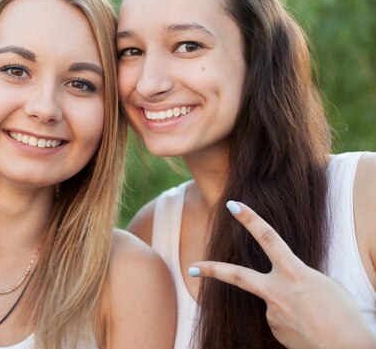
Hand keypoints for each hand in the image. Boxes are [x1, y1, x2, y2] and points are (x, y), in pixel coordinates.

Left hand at [190, 201, 375, 348]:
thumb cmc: (344, 315)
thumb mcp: (325, 285)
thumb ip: (297, 277)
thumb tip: (282, 285)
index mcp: (295, 273)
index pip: (269, 238)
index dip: (251, 220)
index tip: (233, 205)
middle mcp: (278, 292)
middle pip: (238, 276)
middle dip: (213, 270)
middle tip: (191, 267)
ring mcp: (273, 312)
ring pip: (274, 301)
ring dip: (291, 305)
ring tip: (314, 318)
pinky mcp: (274, 329)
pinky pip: (280, 318)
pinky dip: (293, 319)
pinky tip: (308, 328)